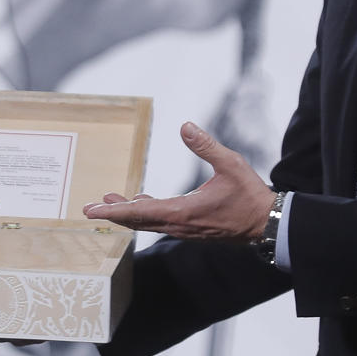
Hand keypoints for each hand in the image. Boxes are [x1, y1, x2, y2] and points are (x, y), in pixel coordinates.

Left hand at [81, 121, 271, 242]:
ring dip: (129, 213)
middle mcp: (179, 225)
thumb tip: (184, 126)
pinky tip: (142, 202)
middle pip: (138, 220)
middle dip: (113, 213)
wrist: (266, 223)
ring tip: (110, 201)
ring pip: (149, 222)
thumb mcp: (230, 164)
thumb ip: (206, 146)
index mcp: (183, 212)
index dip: (113, 211)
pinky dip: (146, 213)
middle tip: (90, 208)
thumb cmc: (250, 195)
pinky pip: (161, 222)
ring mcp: (185, 229)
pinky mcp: (192, 229)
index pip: (140, 212)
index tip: (92, 211)